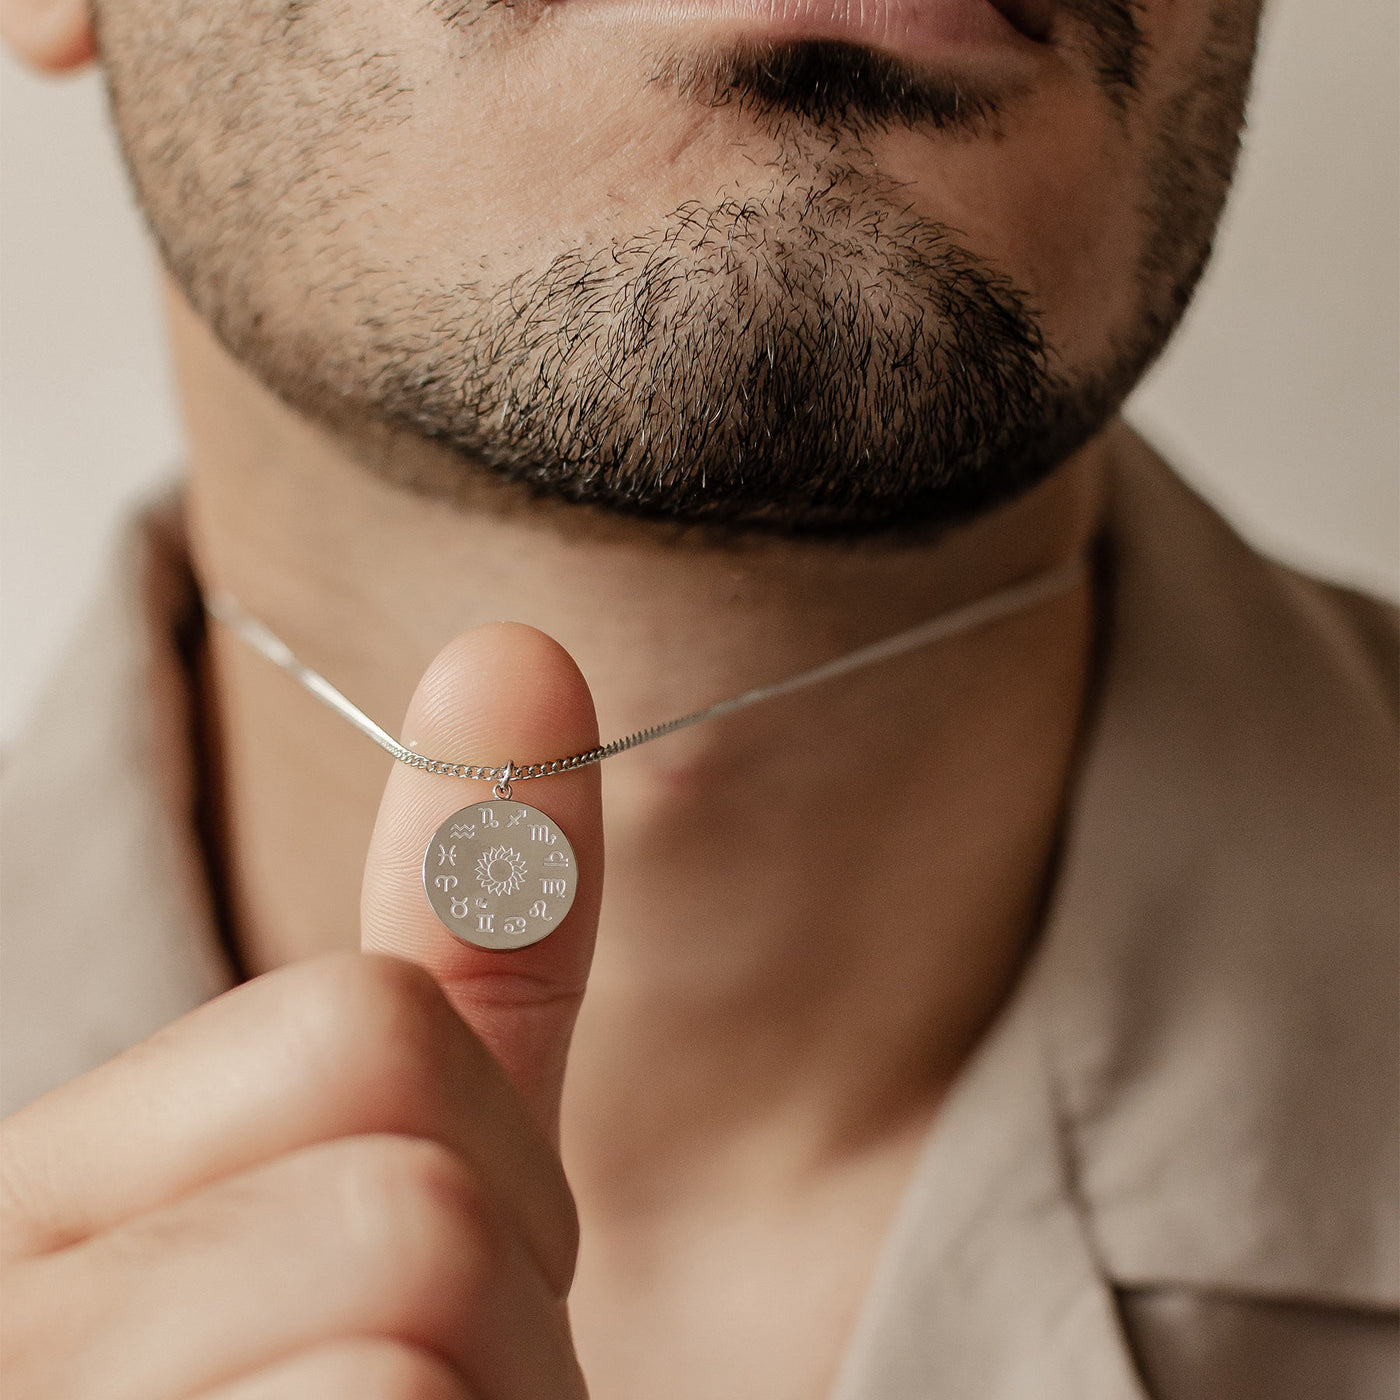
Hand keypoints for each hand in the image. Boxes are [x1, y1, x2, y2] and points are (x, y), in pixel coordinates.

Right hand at [0, 623, 603, 1398]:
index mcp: (39, 1202)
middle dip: (490, 1329)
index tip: (416, 1293)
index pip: (363, 1034)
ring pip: (406, 1314)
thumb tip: (516, 643)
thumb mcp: (425, 1170)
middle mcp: (10, 1306)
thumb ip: (468, 937)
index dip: (477, 1173)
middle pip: (406, 1190)